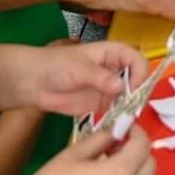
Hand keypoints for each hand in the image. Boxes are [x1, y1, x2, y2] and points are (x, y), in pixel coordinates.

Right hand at [3, 128, 155, 174]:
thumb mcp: (73, 154)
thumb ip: (100, 139)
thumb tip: (116, 131)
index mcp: (120, 172)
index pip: (142, 145)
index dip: (136, 132)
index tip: (126, 129)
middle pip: (150, 166)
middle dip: (139, 152)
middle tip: (118, 148)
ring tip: (112, 172)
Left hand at [25, 41, 148, 118]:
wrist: (35, 82)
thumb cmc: (56, 65)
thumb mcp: (79, 68)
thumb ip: (100, 77)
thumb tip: (121, 87)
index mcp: (112, 53)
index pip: (136, 58)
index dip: (139, 71)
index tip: (133, 88)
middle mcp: (114, 69)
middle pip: (137, 78)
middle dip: (139, 91)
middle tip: (133, 106)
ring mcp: (109, 87)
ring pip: (130, 95)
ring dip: (131, 105)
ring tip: (126, 117)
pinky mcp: (102, 103)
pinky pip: (118, 109)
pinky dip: (121, 115)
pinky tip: (118, 122)